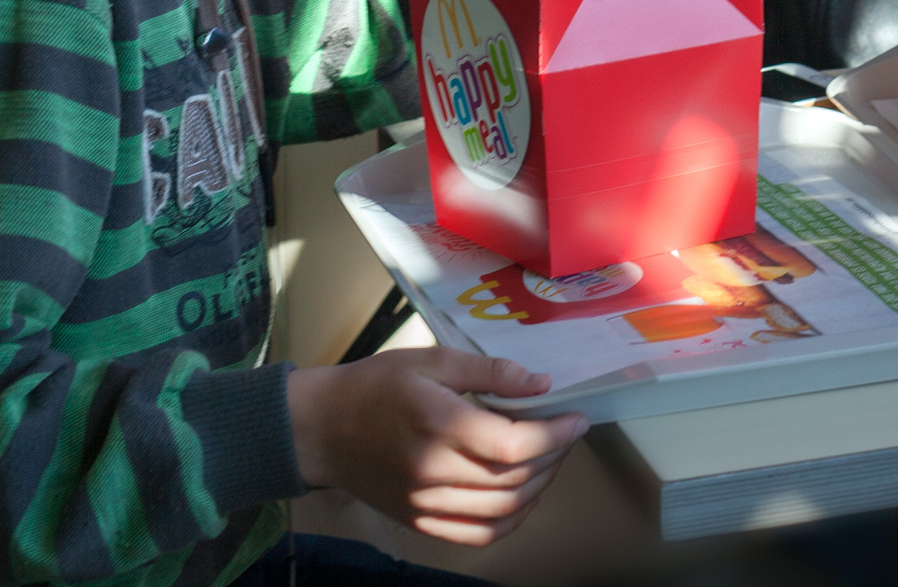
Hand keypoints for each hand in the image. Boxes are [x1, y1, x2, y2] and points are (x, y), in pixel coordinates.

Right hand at [287, 349, 586, 547]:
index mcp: (438, 424)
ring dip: (538, 488)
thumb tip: (541, 384)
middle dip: (554, 457)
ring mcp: (424, 504)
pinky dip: (510, 520)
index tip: (577, 419)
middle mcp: (433, 471)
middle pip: (514, 480)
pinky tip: (523, 496)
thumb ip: (491, 372)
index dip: (556, 435)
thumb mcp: (434, 361)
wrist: (320, 428)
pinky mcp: (418, 521)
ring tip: (549, 459)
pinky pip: (477, 535)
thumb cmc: (376, 386)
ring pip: (502, 512)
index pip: (514, 445)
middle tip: (566, 433)